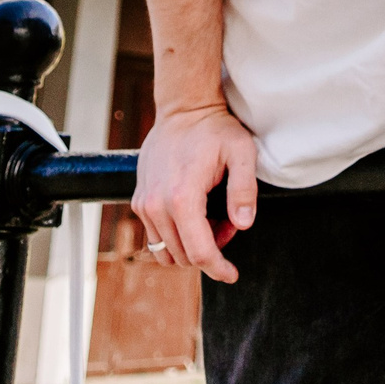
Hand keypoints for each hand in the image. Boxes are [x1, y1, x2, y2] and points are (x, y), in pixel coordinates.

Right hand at [132, 101, 258, 281]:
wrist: (183, 109)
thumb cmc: (215, 129)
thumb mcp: (242, 152)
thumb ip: (244, 190)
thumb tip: (243, 224)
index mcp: (183, 197)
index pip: (199, 252)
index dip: (218, 268)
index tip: (232, 274)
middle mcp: (157, 206)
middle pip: (184, 256)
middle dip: (211, 250)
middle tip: (229, 221)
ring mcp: (144, 204)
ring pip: (167, 251)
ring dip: (192, 245)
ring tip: (213, 216)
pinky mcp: (139, 201)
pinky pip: (156, 236)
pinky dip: (176, 236)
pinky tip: (195, 213)